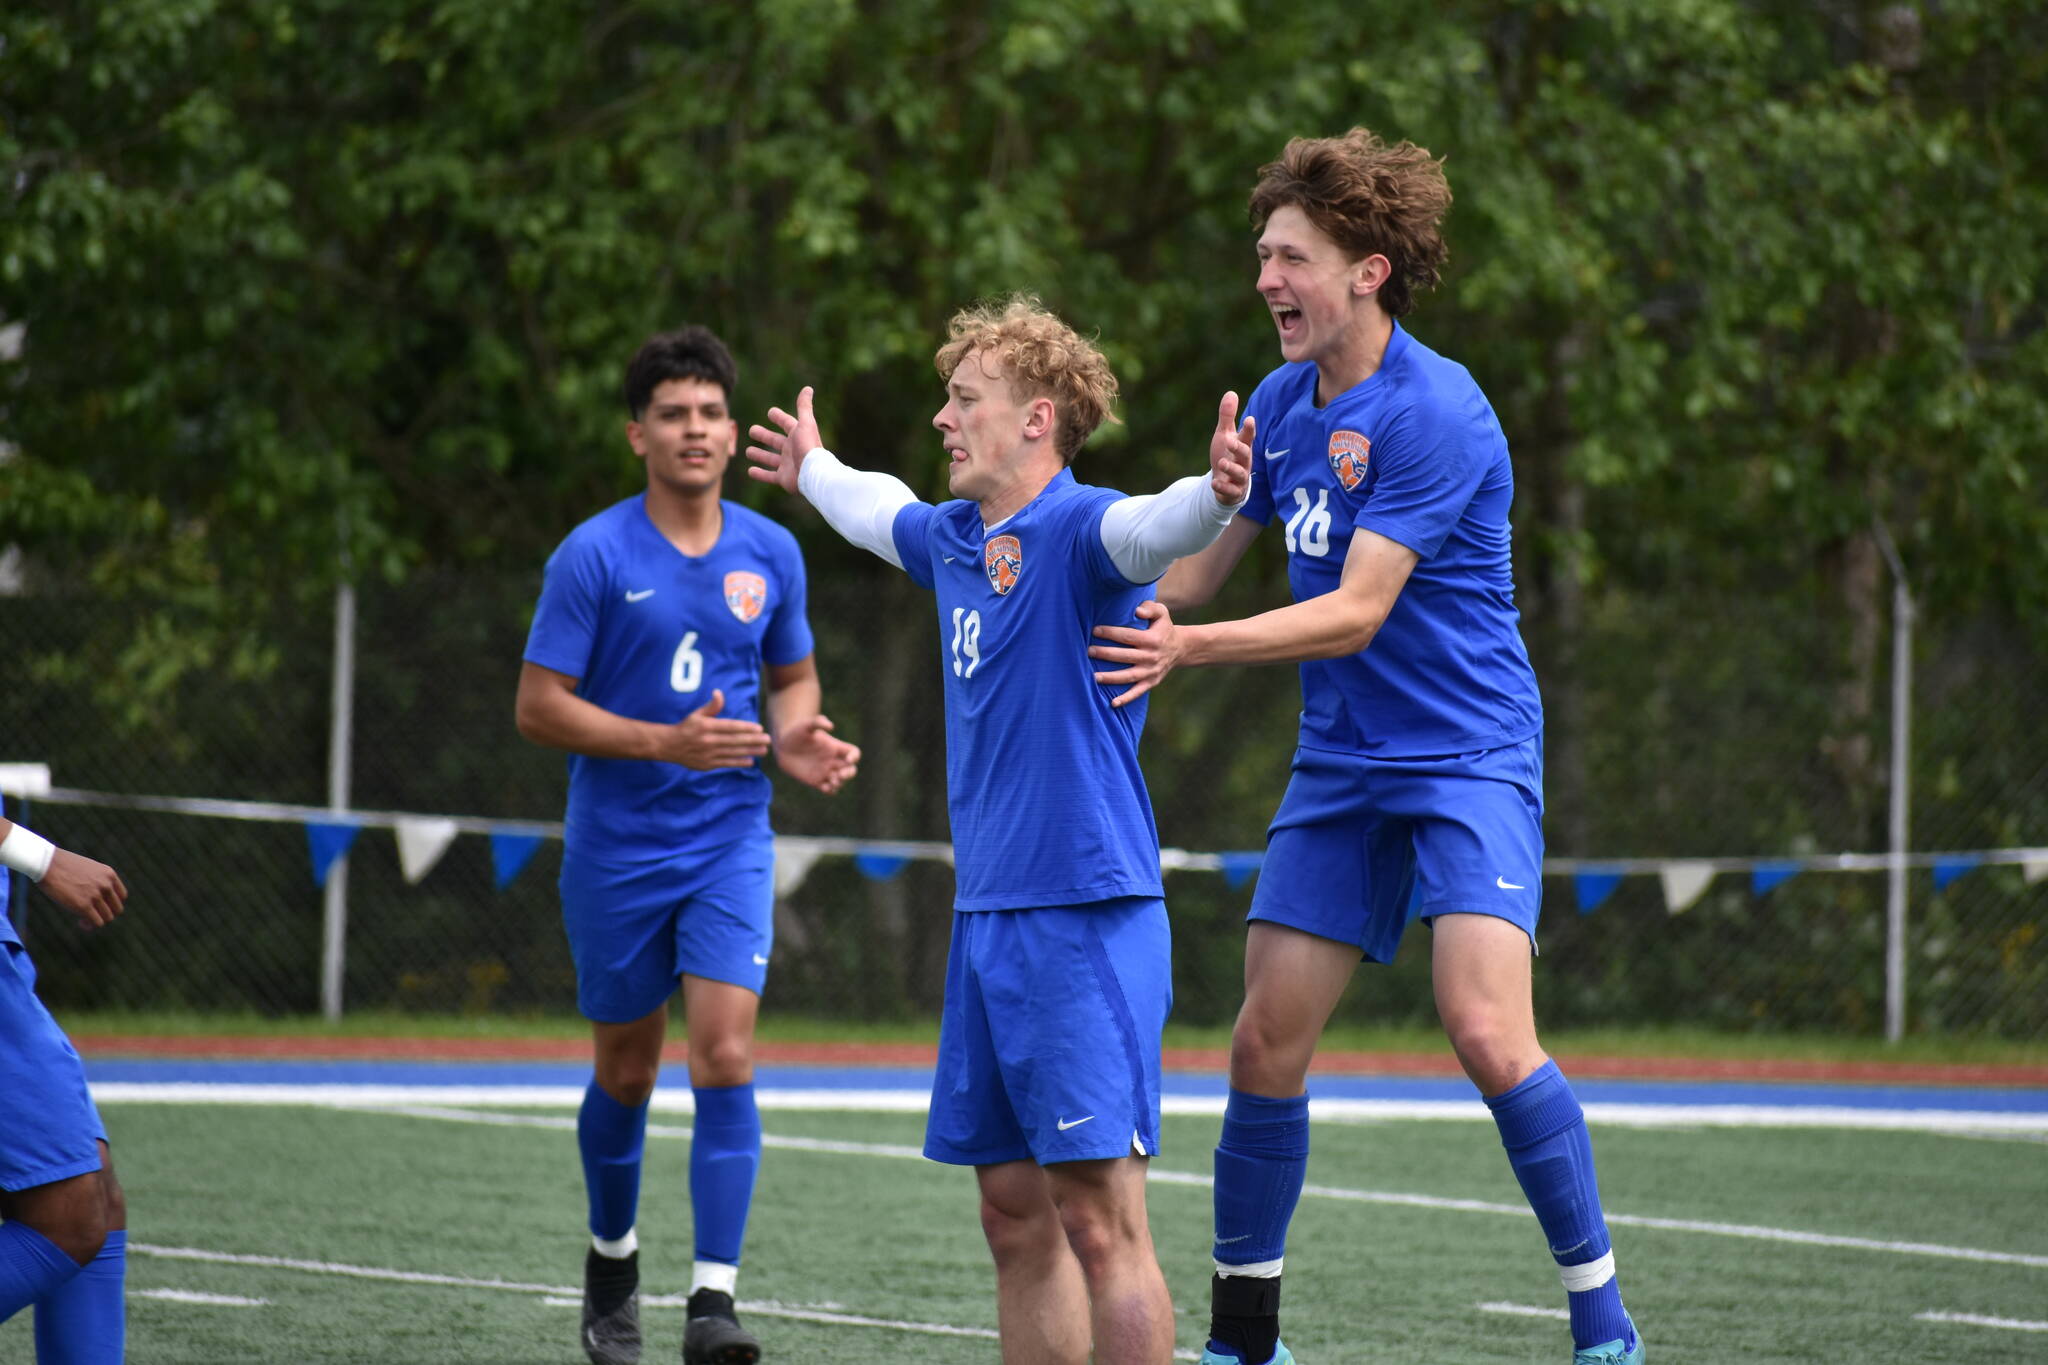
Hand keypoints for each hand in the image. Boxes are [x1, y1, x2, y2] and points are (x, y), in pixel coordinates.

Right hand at [39, 849, 127, 929]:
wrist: (46, 864)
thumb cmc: (62, 866)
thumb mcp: (88, 868)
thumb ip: (97, 880)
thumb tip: (99, 898)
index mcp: (109, 874)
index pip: (122, 896)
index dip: (112, 904)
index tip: (100, 907)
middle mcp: (106, 885)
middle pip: (117, 909)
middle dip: (105, 914)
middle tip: (91, 915)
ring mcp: (96, 895)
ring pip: (107, 918)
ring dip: (96, 921)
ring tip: (84, 919)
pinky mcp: (83, 906)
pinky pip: (96, 922)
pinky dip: (89, 926)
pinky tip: (80, 922)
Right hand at [656, 690, 772, 769]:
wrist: (668, 746)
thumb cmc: (686, 727)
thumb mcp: (697, 714)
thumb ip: (711, 706)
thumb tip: (719, 693)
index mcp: (706, 726)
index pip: (730, 727)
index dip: (745, 728)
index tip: (759, 728)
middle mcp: (707, 740)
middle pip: (734, 740)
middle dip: (753, 740)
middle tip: (767, 739)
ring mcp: (707, 754)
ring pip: (732, 753)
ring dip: (750, 752)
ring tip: (763, 750)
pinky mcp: (706, 764)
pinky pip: (726, 763)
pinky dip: (738, 763)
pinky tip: (750, 761)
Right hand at [745, 386, 823, 494]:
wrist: (814, 474)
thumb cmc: (809, 447)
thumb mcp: (806, 424)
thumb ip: (804, 407)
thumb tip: (808, 388)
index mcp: (798, 436)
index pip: (787, 424)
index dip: (779, 417)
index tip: (771, 412)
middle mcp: (793, 450)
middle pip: (775, 441)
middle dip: (764, 436)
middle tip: (752, 430)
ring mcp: (788, 465)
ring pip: (770, 459)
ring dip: (760, 455)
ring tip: (748, 451)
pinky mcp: (784, 479)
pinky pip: (769, 476)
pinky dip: (760, 474)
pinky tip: (750, 471)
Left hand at [774, 714, 860, 794]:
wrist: (783, 745)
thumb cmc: (796, 732)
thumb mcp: (806, 725)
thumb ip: (818, 722)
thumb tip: (831, 726)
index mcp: (835, 747)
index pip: (853, 753)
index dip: (854, 757)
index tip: (848, 759)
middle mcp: (833, 760)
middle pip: (851, 770)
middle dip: (849, 774)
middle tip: (840, 775)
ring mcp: (825, 771)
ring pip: (840, 781)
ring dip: (840, 783)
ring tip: (832, 781)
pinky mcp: (816, 781)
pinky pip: (829, 789)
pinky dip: (830, 790)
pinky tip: (824, 787)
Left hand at [1088, 599, 1183, 707]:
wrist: (1180, 648)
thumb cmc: (1163, 628)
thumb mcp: (1161, 613)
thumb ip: (1150, 608)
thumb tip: (1137, 612)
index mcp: (1152, 639)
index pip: (1127, 636)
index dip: (1110, 633)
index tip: (1094, 631)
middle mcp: (1151, 657)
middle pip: (1124, 656)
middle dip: (1105, 654)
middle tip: (1088, 651)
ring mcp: (1150, 671)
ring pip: (1128, 676)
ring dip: (1111, 677)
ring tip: (1093, 677)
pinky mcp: (1151, 682)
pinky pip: (1137, 692)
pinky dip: (1126, 698)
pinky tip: (1112, 704)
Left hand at [1209, 391, 1254, 505]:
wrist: (1225, 483)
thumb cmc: (1227, 455)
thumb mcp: (1224, 435)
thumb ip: (1227, 416)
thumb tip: (1231, 392)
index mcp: (1242, 446)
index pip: (1248, 436)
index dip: (1249, 429)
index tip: (1249, 419)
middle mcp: (1244, 462)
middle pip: (1245, 454)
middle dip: (1239, 448)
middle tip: (1229, 441)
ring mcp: (1239, 478)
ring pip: (1240, 474)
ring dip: (1231, 468)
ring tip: (1220, 463)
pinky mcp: (1233, 492)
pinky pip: (1231, 491)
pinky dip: (1223, 487)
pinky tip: (1214, 482)